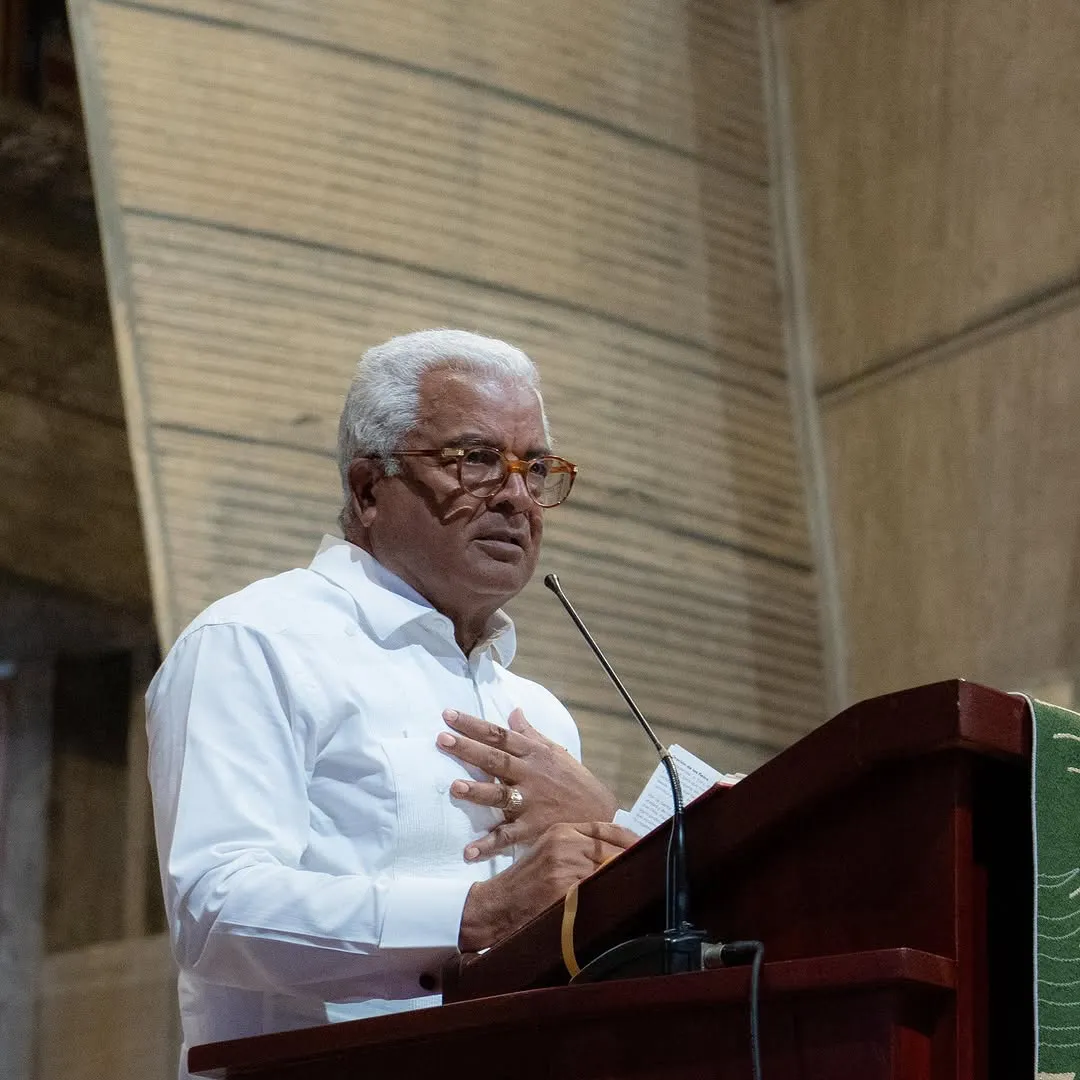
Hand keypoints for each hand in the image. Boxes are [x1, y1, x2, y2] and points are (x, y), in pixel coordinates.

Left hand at [436, 707, 618, 858]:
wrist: (601, 813)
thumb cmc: (574, 780)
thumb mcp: (555, 752)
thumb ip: (530, 733)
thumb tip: (513, 711)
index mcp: (534, 753)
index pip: (499, 735)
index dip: (474, 724)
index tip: (449, 715)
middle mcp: (531, 774)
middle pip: (495, 760)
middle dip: (468, 749)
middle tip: (442, 739)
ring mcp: (532, 802)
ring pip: (500, 795)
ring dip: (478, 792)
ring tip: (455, 787)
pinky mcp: (534, 828)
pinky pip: (508, 837)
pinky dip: (489, 845)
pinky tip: (468, 851)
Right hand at [458, 821, 637, 950]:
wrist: (496, 904)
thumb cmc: (525, 882)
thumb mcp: (550, 853)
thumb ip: (579, 849)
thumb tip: (617, 855)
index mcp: (563, 829)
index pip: (607, 827)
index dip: (631, 838)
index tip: (649, 845)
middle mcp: (565, 841)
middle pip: (612, 847)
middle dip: (632, 859)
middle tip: (653, 868)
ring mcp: (564, 863)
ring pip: (608, 868)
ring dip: (624, 879)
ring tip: (640, 887)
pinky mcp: (562, 887)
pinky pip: (596, 889)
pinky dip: (610, 895)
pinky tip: (621, 902)